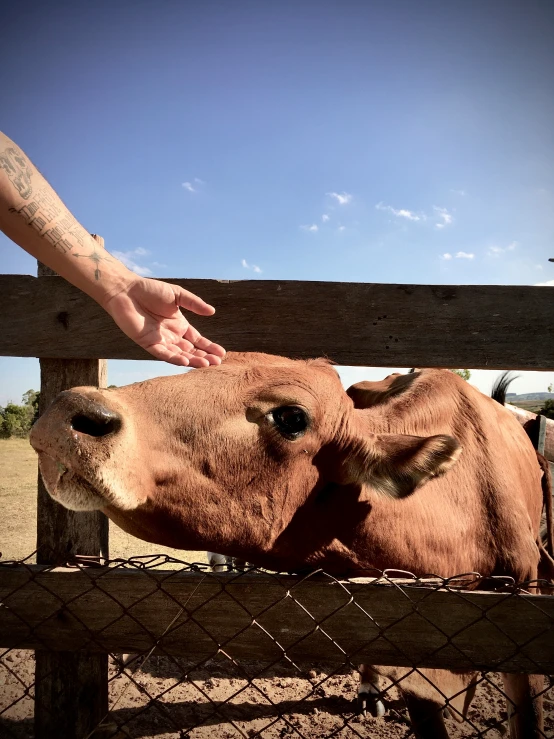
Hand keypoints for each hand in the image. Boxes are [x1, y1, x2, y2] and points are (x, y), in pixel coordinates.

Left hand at [102, 277, 225, 366]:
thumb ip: (194, 303)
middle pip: (191, 350)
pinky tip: (186, 361)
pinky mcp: (148, 343)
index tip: (222, 353)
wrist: (126, 290)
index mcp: (179, 325)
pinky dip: (174, 358)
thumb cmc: (150, 290)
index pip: (197, 340)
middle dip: (204, 357)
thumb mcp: (177, 294)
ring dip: (193, 360)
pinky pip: (163, 353)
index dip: (209, 347)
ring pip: (179, 355)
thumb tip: (212, 312)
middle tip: (217, 363)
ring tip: (206, 364)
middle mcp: (171, 335)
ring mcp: (160, 341)